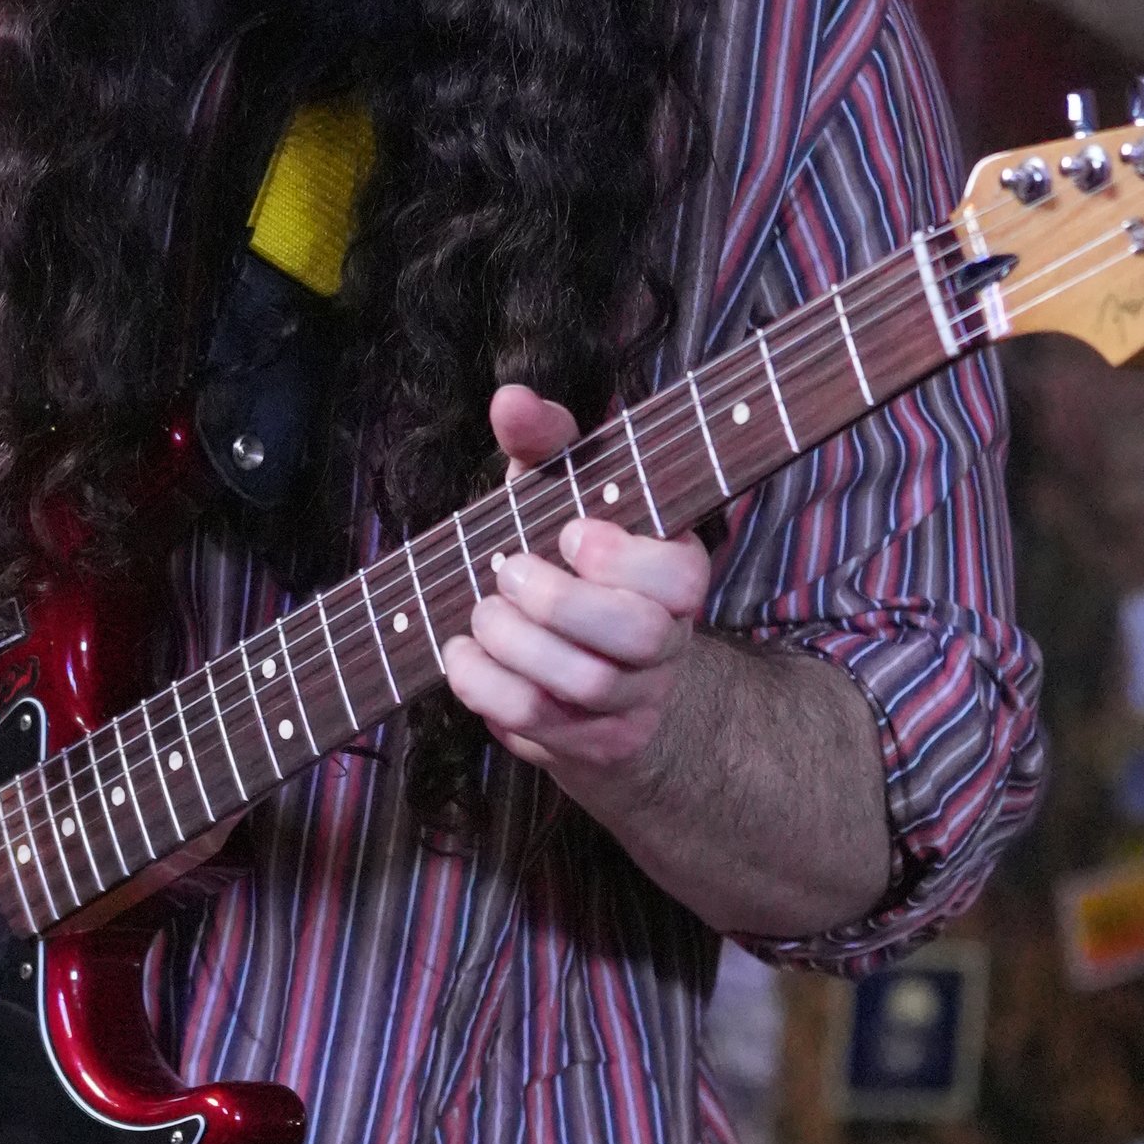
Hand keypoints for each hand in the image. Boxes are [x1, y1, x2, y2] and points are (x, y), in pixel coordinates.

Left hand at [442, 384, 712, 804]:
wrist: (603, 679)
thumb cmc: (576, 567)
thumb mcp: (564, 496)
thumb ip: (546, 444)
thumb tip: (512, 399)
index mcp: (675, 572)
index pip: (681, 576)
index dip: (622, 558)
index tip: (571, 533)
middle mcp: (666, 640)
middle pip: (636, 634)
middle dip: (558, 602)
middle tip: (507, 573)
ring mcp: (634, 699)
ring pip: (583, 682)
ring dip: (514, 644)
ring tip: (482, 614)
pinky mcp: (592, 743)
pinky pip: (538, 724)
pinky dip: (486, 687)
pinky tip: (462, 655)